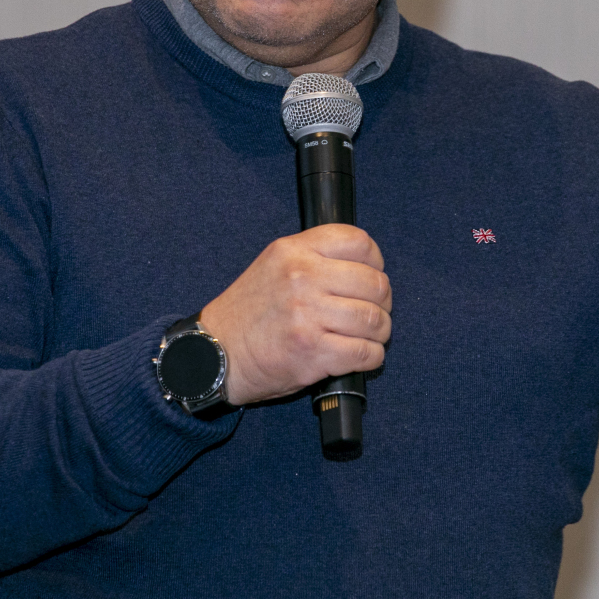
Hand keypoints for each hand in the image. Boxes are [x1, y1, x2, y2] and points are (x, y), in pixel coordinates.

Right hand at [195, 224, 391, 406]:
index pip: (358, 241)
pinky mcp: (313, 353)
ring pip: (374, 319)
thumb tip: (364, 266)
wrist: (216, 355)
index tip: (371, 275)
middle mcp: (302, 278)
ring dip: (380, 332)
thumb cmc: (248, 313)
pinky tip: (362, 356)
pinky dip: (372, 357)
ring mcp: (308, 316)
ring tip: (370, 336)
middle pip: (374, 283)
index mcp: (294, 251)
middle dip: (383, 302)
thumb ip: (313, 257)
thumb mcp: (273, 265)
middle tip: (375, 312)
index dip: (375, 261)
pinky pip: (365, 352)